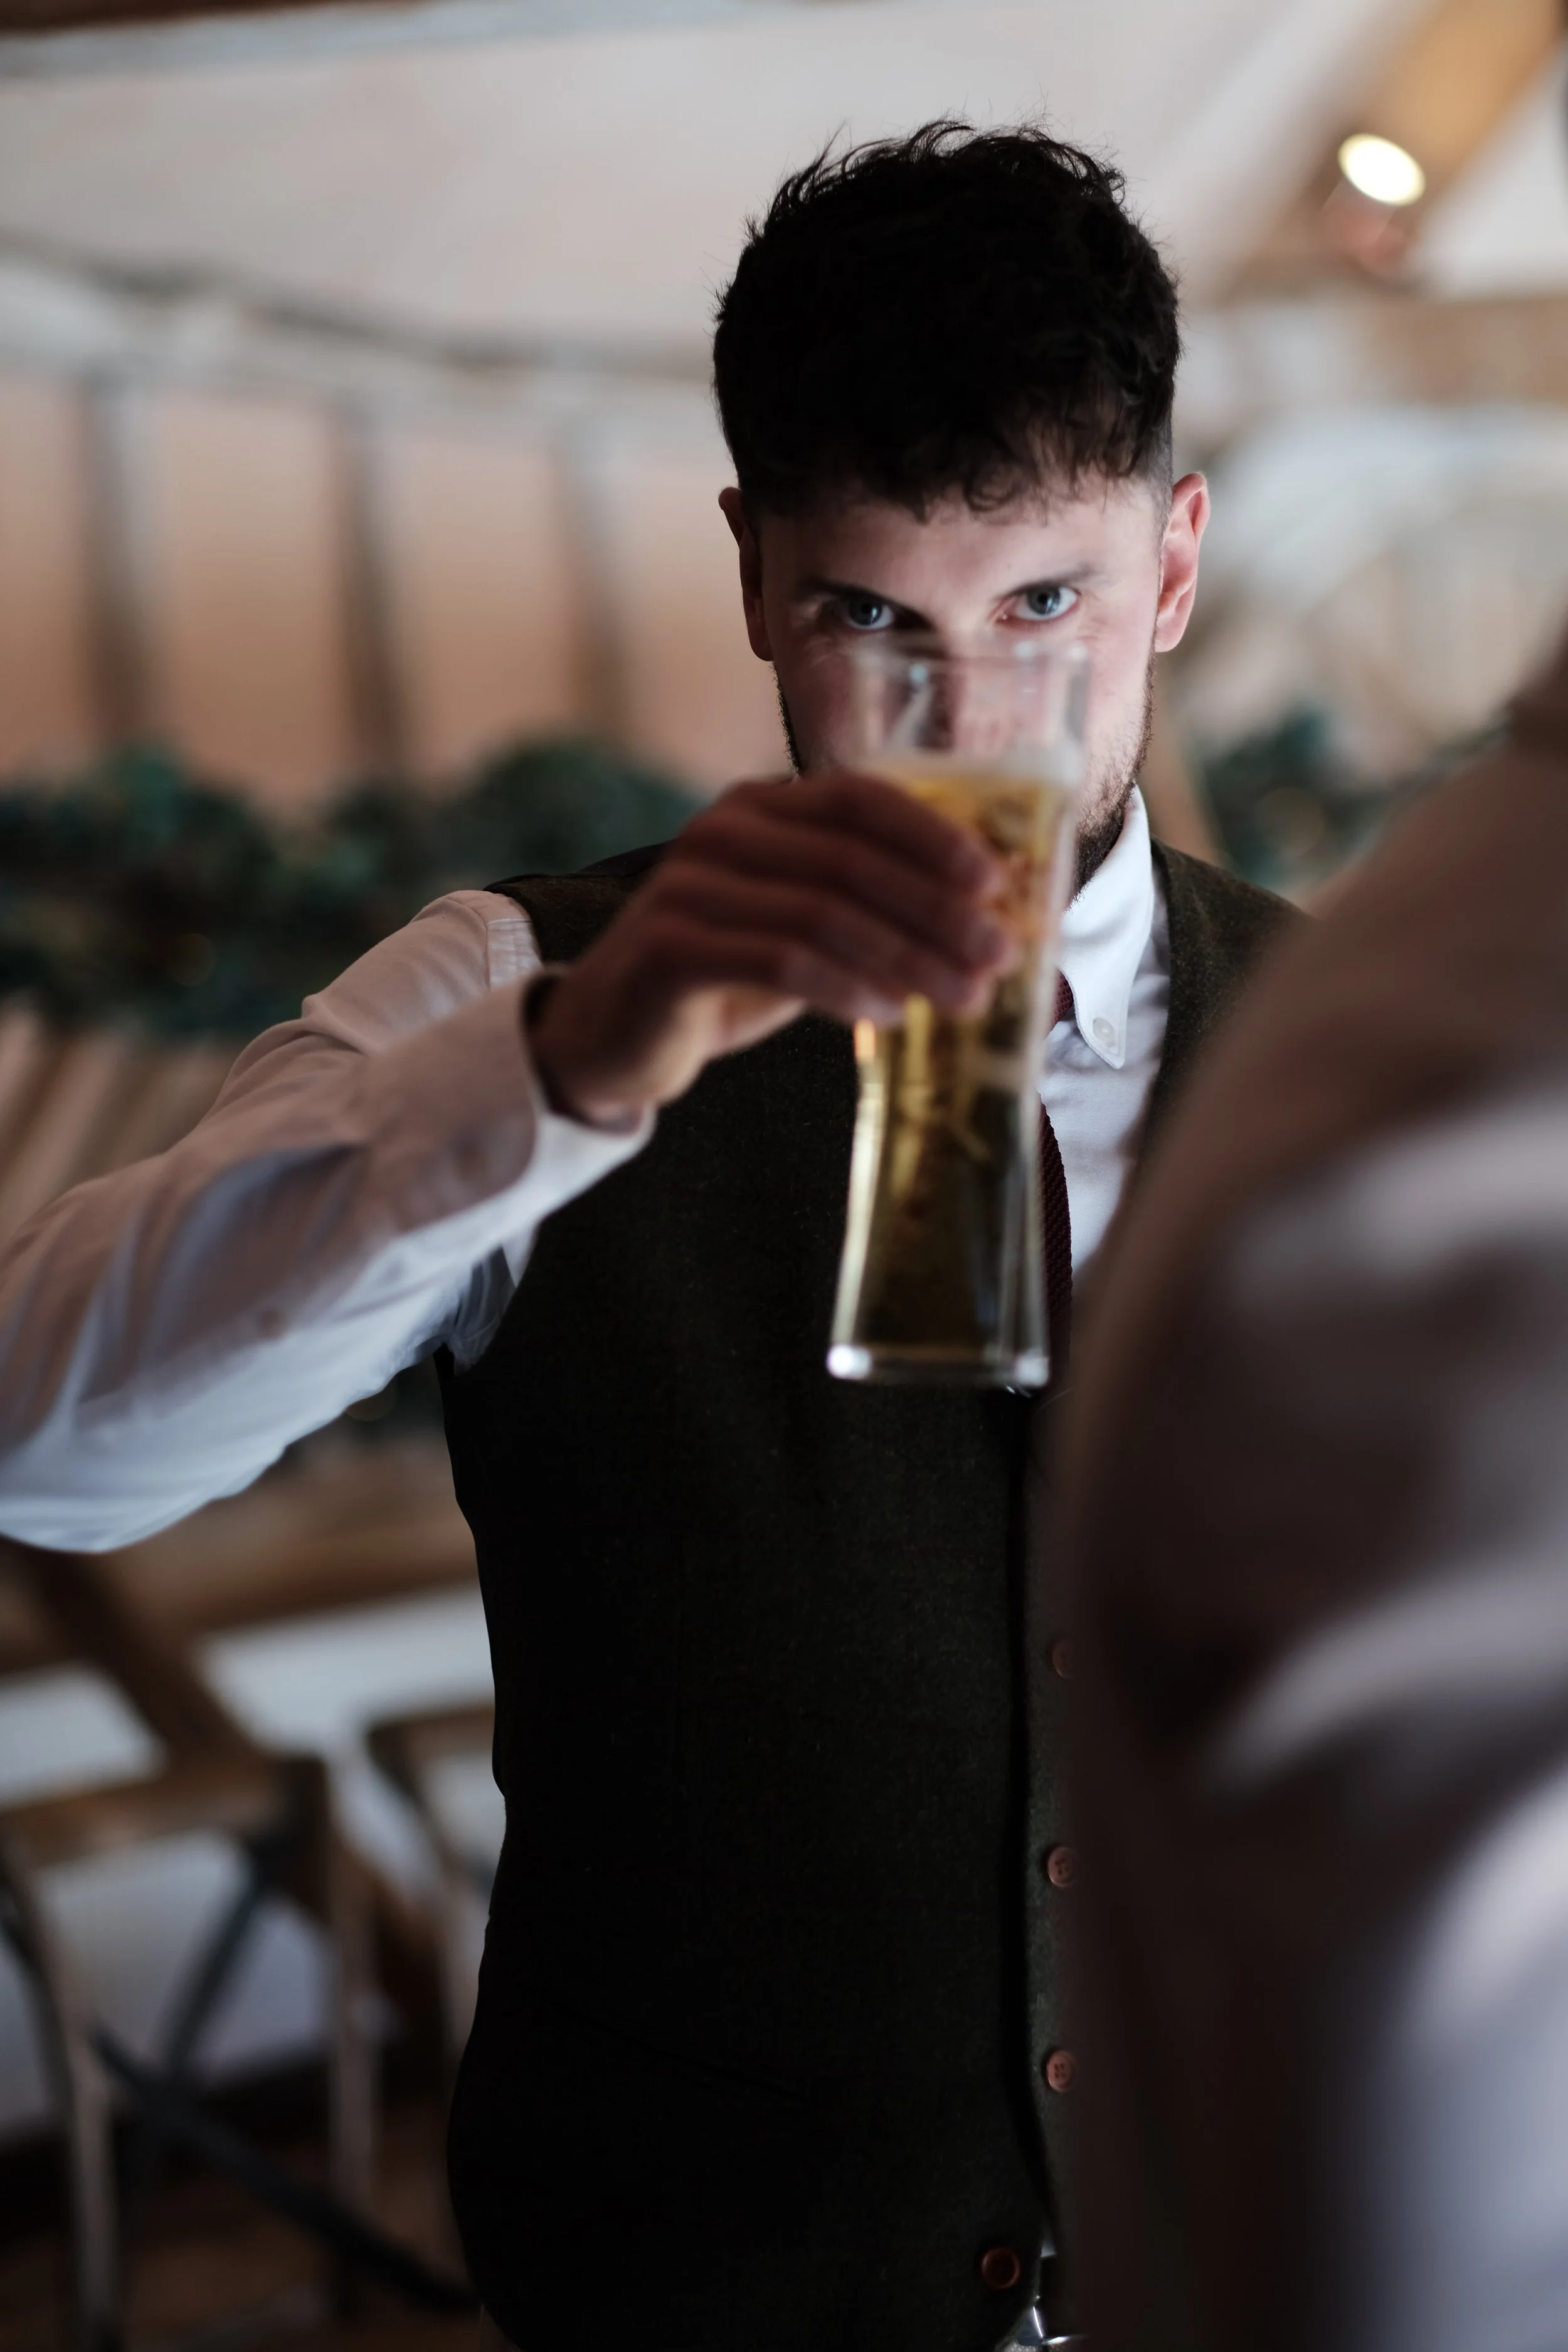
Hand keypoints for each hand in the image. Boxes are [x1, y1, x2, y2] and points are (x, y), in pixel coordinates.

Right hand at [527, 769, 1012, 1126]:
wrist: (613, 1033)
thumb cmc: (723, 976)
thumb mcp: (800, 929)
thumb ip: (868, 911)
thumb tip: (981, 924)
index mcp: (760, 808)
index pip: (860, 798)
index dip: (934, 836)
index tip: (996, 883)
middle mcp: (722, 831)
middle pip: (852, 859)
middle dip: (937, 910)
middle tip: (995, 957)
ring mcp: (690, 885)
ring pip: (824, 911)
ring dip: (906, 957)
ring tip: (960, 997)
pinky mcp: (670, 946)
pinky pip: (779, 959)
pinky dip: (845, 987)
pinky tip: (887, 1014)